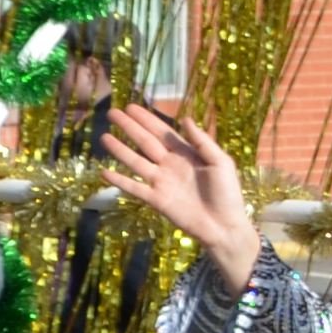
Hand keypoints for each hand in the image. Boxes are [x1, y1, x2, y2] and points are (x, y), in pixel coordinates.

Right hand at [103, 99, 267, 291]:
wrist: (225, 226)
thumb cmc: (227, 193)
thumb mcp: (221, 163)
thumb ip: (203, 142)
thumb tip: (185, 119)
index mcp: (186, 154)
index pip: (162, 132)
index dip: (147, 119)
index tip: (131, 106)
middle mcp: (170, 165)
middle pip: (145, 142)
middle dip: (129, 127)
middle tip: (112, 113)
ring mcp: (161, 182)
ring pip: (136, 162)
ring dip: (120, 150)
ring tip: (104, 136)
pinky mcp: (156, 200)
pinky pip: (135, 188)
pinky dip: (120, 181)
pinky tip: (105, 172)